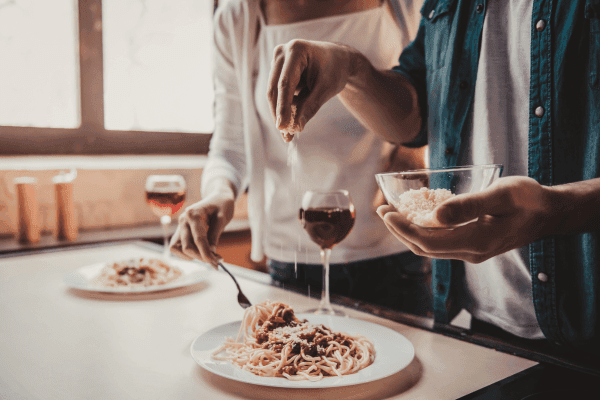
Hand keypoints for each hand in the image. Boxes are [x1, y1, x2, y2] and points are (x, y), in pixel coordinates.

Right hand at [169, 188, 234, 267]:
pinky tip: (201, 252)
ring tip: (208, 256)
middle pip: (186, 247)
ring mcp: (180, 226)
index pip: (198, 239)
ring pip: (177, 249)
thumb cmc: (221, 206)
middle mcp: (183, 220)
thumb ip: (215, 235)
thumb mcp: (222, 218)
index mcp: (193, 214)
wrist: (217, 198)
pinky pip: (177, 247)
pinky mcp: (180, 231)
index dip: (207, 253)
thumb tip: (211, 253)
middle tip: (216, 262)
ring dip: (192, 256)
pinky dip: (187, 253)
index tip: (216, 263)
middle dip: (201, 257)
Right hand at [267, 39, 357, 136]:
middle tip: (285, 135)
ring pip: (273, 93)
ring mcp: (277, 61)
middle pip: (274, 88)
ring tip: (288, 135)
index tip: (282, 127)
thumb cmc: (335, 69)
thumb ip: (311, 106)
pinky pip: (277, 94)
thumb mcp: (327, 89)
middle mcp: (282, 52)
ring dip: (280, 114)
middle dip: (279, 113)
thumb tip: (296, 127)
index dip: (282, 107)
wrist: (338, 59)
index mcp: (296, 50)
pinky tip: (289, 124)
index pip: (285, 83)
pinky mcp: (277, 71)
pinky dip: (283, 109)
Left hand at [376, 176, 553, 262]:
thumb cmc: (528, 200)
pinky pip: (441, 243)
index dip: (403, 229)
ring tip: (392, 214)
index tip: (386, 213)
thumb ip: (469, 206)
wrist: (550, 214)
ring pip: (432, 248)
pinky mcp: (474, 246)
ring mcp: (472, 252)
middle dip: (400, 231)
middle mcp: (472, 253)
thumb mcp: (500, 195)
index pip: (429, 241)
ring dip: (409, 232)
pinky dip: (424, 232)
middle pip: (425, 248)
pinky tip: (416, 217)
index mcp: (477, 242)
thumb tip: (435, 215)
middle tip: (382, 210)